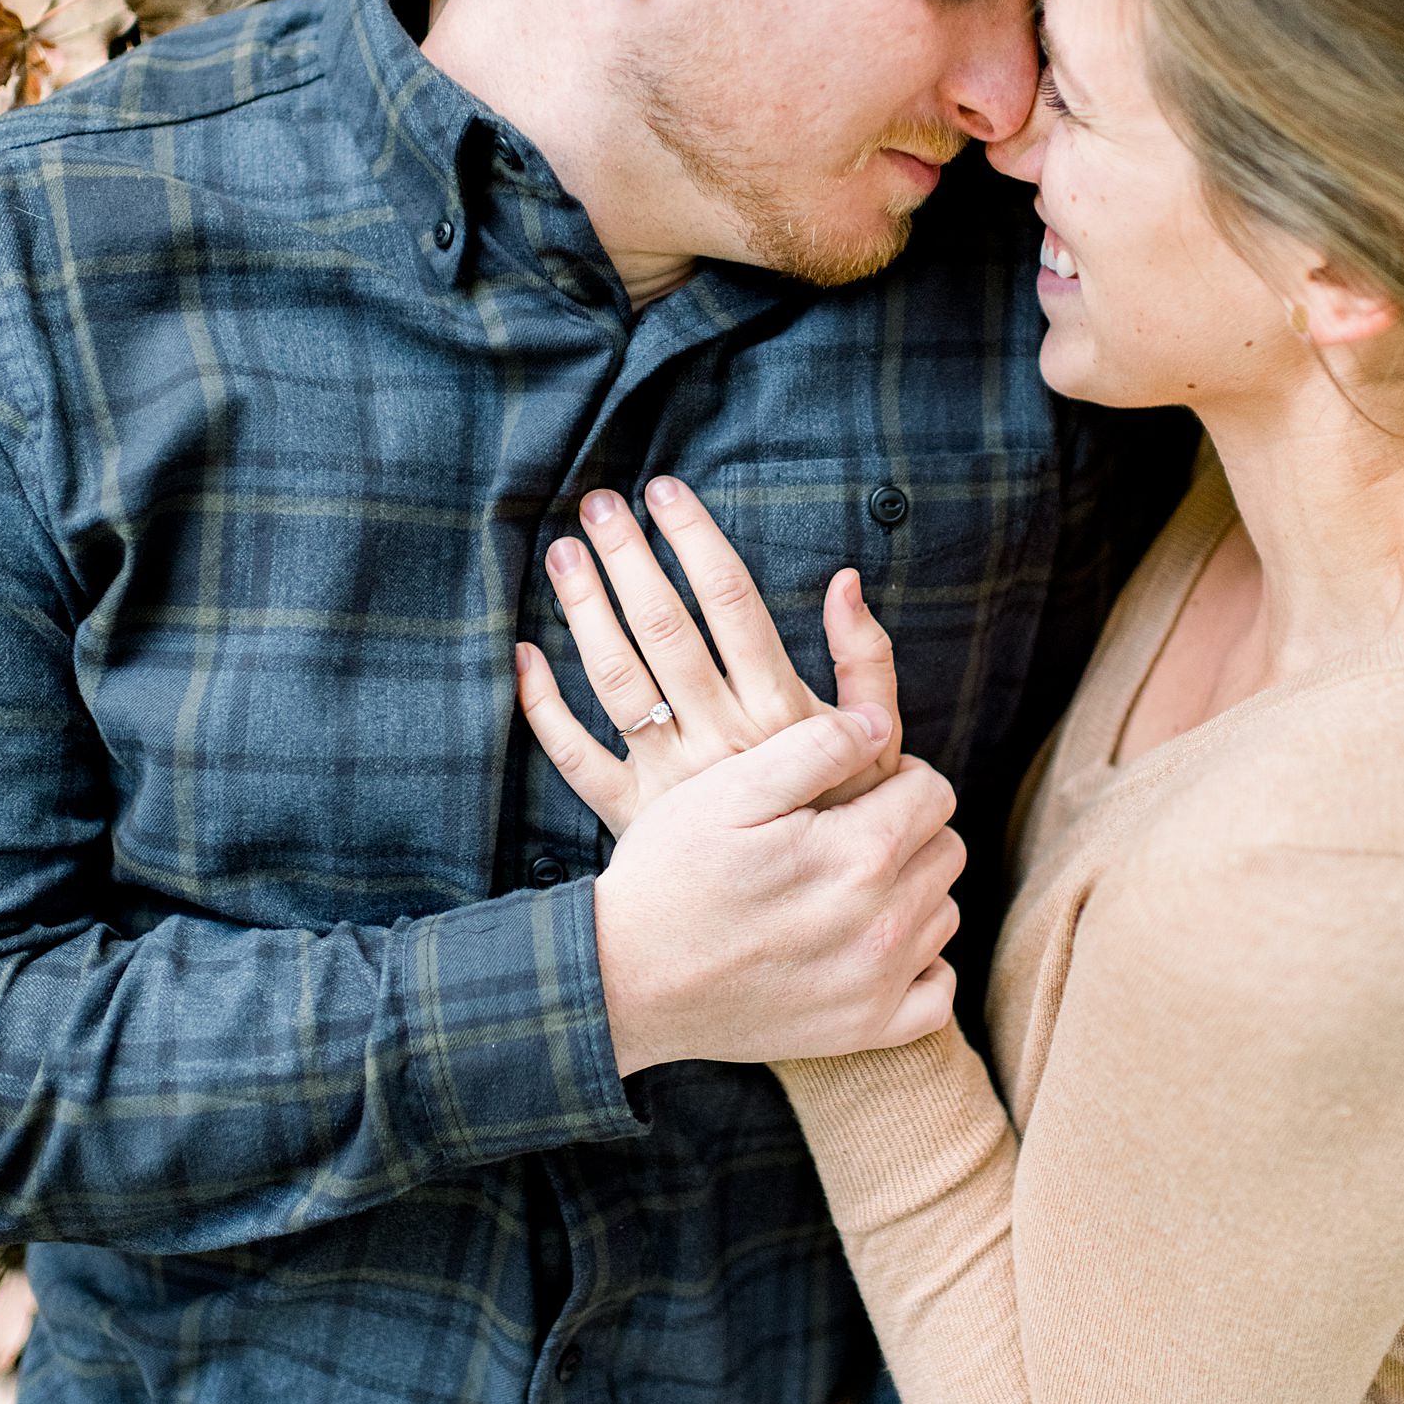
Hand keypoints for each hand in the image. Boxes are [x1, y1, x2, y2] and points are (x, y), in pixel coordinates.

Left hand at [516, 476, 901, 834]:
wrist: (814, 913)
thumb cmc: (847, 815)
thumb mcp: (879, 741)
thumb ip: (868, 662)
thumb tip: (845, 581)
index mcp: (780, 711)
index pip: (730, 600)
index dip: (694, 538)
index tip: (664, 490)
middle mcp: (720, 740)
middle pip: (663, 628)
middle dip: (627, 557)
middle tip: (599, 504)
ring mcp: (671, 780)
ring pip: (616, 680)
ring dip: (583, 611)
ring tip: (563, 554)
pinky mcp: (634, 818)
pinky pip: (575, 758)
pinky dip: (542, 708)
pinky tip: (524, 656)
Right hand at [592, 710, 961, 1075]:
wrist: (624, 979)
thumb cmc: (670, 873)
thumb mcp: (728, 789)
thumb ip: (815, 746)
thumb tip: (880, 723)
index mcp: (858, 854)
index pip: (933, 792)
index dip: (898, 775)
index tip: (854, 786)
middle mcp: (883, 923)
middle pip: (946, 849)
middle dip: (909, 829)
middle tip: (848, 831)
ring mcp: (878, 984)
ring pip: (943, 913)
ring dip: (912, 891)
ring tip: (849, 884)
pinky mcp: (863, 1029)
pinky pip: (938, 994)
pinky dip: (920, 966)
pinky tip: (875, 946)